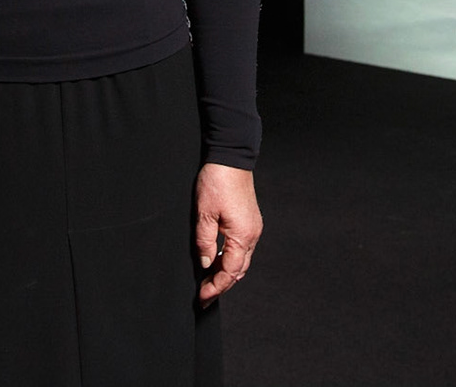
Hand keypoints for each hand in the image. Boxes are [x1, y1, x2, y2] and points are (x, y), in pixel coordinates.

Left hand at [194, 163, 261, 305]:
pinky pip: (242, 249)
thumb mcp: (204, 214)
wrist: (231, 157)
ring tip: (208, 282)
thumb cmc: (217, 181)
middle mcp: (252, 234)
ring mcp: (253, 227)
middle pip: (239, 270)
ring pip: (242, 260)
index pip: (230, 272)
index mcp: (242, 235)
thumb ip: (205, 242)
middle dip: (222, 285)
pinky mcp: (250, 221)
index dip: (215, 288)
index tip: (202, 298)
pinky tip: (218, 260)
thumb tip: (206, 264)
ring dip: (226, 273)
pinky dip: (231, 260)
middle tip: (204, 296)